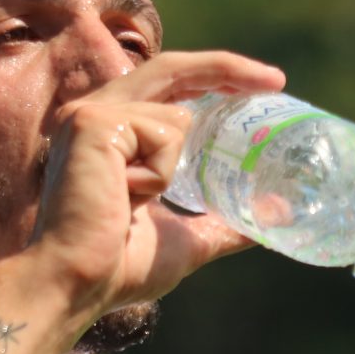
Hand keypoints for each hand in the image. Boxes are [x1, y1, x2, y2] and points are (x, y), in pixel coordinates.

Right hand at [29, 50, 285, 323]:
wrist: (78, 285)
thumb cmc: (118, 267)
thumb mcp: (185, 238)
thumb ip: (222, 224)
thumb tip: (272, 220)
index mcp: (113, 132)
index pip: (169, 84)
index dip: (214, 77)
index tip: (265, 86)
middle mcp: (97, 113)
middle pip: (173, 70)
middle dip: (227, 69)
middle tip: (277, 81)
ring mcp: (92, 114)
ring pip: (176, 118)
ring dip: (172, 170)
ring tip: (129, 205)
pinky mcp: (93, 122)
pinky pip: (162, 135)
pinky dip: (158, 175)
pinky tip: (123, 199)